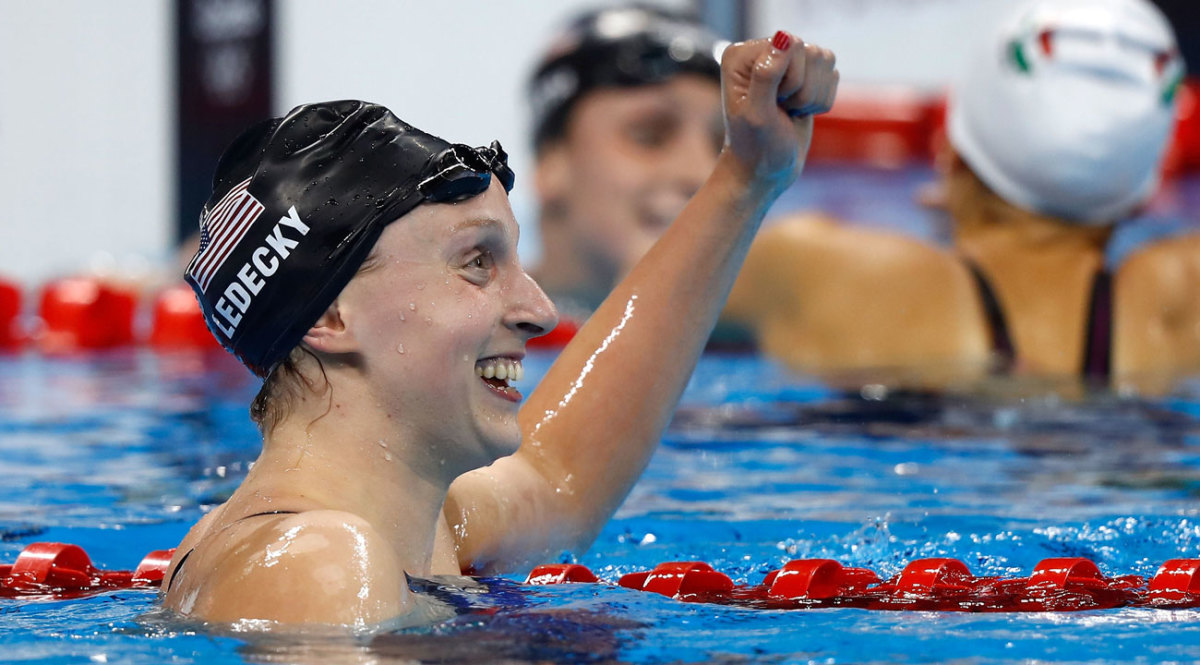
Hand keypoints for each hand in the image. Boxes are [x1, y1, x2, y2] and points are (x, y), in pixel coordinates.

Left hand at [720, 31, 837, 194]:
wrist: (765, 170)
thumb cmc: (756, 147)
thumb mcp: (757, 115)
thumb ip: (766, 75)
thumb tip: (784, 38)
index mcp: (742, 54)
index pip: (791, 45)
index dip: (790, 80)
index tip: (772, 104)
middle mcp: (762, 51)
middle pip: (811, 52)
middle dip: (802, 90)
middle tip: (781, 110)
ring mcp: (785, 61)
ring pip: (826, 61)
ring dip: (812, 97)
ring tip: (789, 111)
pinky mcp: (804, 74)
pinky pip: (833, 75)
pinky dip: (821, 102)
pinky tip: (799, 112)